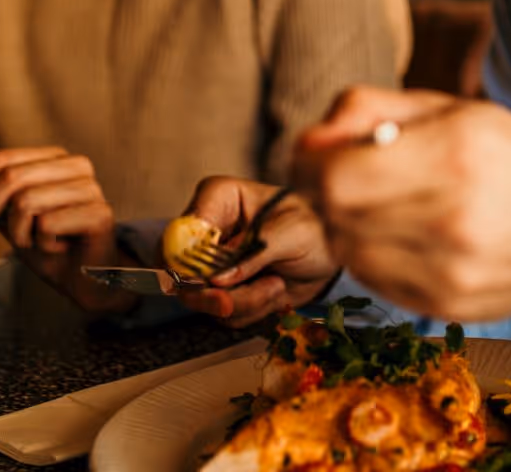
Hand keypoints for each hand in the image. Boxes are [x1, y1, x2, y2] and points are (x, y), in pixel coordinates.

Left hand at [0, 147, 133, 315]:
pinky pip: (48, 224)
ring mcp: (90, 187)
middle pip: (12, 178)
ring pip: (27, 202)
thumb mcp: (5, 216)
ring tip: (32, 241)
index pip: (2, 158)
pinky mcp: (99, 212)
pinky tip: (55, 246)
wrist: (82, 277)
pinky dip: (42, 243)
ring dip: (18, 233)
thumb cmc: (47, 244)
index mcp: (53, 158)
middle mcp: (75, 165)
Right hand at [175, 177, 338, 328]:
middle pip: (180, 270)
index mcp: (219, 198)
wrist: (329, 256)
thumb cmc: (315, 228)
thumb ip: (255, 252)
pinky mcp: (224, 289)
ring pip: (203, 298)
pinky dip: (250, 309)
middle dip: (211, 294)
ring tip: (275, 284)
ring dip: (242, 301)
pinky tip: (272, 290)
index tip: (212, 279)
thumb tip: (218, 278)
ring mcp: (213, 263)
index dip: (188, 259)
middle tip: (233, 301)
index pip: (183, 228)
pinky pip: (223, 312)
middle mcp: (209, 230)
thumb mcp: (293, 231)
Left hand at [294, 86, 510, 321]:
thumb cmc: (505, 155)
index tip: (313, 155)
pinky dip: (371, 255)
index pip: (337, 177)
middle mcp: (451, 220)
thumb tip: (308, 141)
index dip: (309, 164)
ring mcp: (450, 272)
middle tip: (346, 176)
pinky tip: (400, 235)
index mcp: (452, 156)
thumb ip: (368, 110)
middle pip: (337, 215)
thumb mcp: (445, 108)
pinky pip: (375, 281)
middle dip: (325, 191)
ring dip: (346, 225)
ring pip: (350, 252)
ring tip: (381, 205)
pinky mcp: (447, 306)